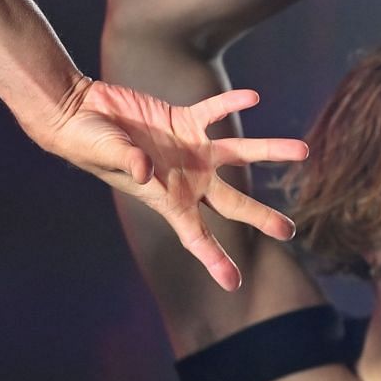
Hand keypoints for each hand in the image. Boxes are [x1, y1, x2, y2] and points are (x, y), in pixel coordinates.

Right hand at [39, 79, 307, 289]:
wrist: (78, 112)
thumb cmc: (87, 143)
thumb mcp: (106, 155)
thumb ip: (128, 163)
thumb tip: (146, 171)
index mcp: (168, 199)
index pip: (196, 237)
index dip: (215, 261)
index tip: (234, 284)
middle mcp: (187, 178)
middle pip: (234, 203)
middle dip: (262, 217)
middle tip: (290, 231)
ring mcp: (189, 150)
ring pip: (241, 153)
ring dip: (270, 151)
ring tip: (303, 150)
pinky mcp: (184, 120)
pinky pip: (215, 110)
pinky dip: (232, 102)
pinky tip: (253, 96)